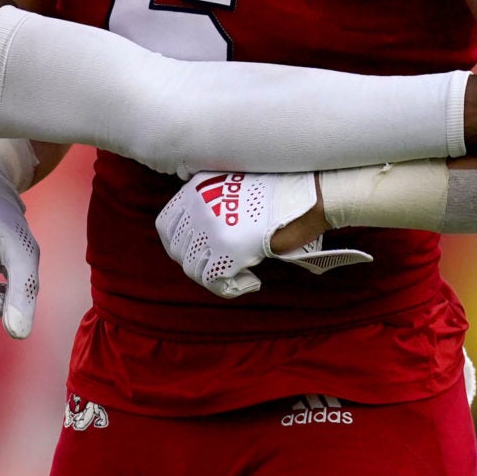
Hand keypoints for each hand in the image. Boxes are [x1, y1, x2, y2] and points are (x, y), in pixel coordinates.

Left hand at [155, 171, 373, 299]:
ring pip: (194, 268)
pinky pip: (214, 281)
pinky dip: (230, 288)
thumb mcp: (233, 187)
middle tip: (223, 267)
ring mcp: (212, 228)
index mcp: (197, 189)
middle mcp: (199, 206)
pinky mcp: (230, 249)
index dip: (177, 245)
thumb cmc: (280, 193)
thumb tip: (196, 238)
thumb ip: (211, 204)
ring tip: (241, 273)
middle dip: (198, 264)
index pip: (165, 225)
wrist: (311, 195)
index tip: (196, 254)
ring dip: (215, 277)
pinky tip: (251, 280)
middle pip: (178, 250)